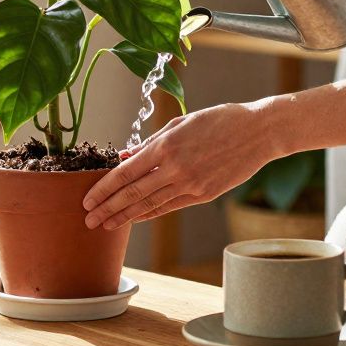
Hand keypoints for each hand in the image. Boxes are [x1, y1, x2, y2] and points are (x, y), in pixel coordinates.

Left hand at [83, 102, 277, 229]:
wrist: (258, 132)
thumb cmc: (218, 120)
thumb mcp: (180, 123)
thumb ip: (150, 142)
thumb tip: (124, 155)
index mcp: (166, 147)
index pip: (125, 174)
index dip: (103, 189)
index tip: (87, 200)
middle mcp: (175, 169)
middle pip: (132, 194)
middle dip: (108, 208)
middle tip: (88, 220)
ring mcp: (191, 185)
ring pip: (149, 205)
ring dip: (125, 217)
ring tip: (106, 225)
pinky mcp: (204, 195)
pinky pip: (169, 207)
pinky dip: (149, 214)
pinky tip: (135, 219)